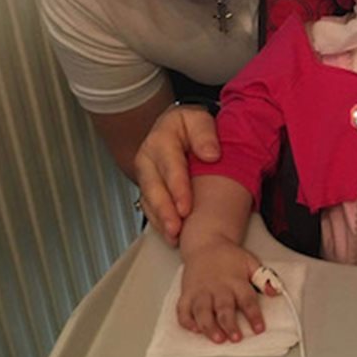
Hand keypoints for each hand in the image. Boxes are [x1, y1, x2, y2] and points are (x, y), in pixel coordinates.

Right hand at [134, 105, 220, 246]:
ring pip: (149, 201)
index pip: (170, 166)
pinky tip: (171, 236)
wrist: (177, 128)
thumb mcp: (199, 119)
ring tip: (174, 237)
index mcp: (161, 139)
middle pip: (154, 188)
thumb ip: (204, 133)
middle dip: (164, 210)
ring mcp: (146, 175)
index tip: (185, 207)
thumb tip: (211, 154)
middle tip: (177, 228)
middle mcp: (148, 159)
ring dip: (161, 221)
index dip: (177, 188)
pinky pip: (149, 208)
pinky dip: (159, 223)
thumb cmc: (190, 125)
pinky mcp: (148, 189)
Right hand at [177, 237, 266, 342]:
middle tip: (235, 338)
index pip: (247, 299)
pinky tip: (194, 330)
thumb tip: (275, 291)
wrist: (205, 243)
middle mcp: (217, 287)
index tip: (259, 328)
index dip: (254, 315)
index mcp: (235, 280)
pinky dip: (187, 321)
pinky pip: (183, 309)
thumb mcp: (250, 262)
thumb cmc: (228, 256)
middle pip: (223, 307)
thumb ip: (264, 277)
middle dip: (229, 324)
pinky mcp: (187, 293)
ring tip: (217, 338)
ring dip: (209, 326)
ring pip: (202, 311)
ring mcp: (200, 290)